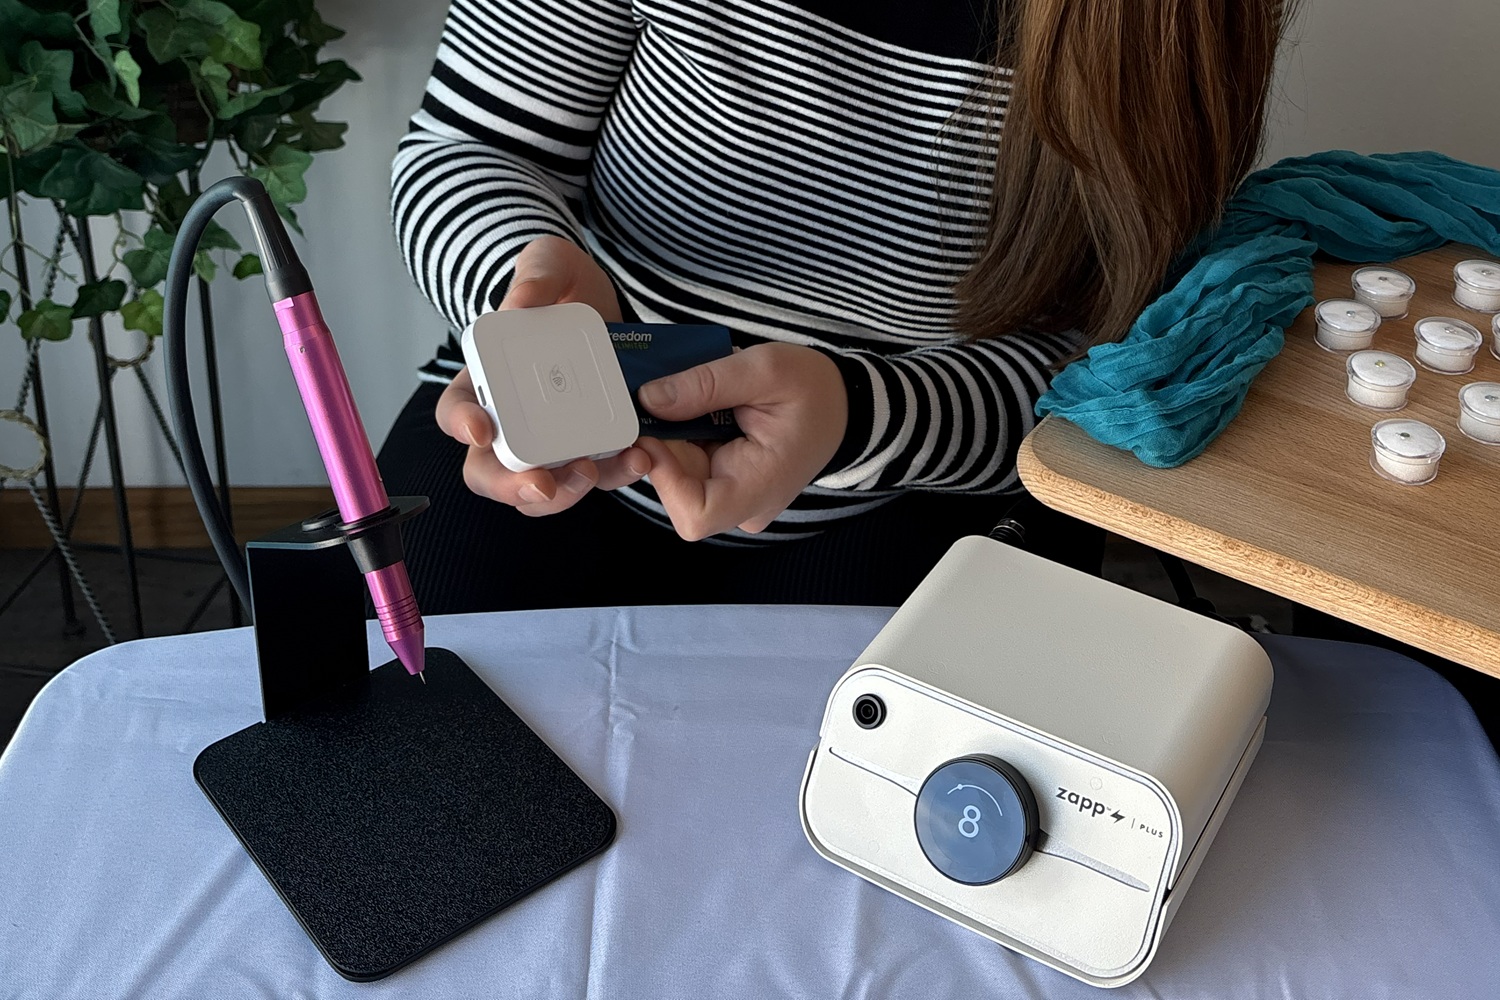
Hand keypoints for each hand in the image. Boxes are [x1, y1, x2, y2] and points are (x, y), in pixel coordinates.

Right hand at [435, 236, 648, 514]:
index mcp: (484, 380)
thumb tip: (518, 307)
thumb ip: (535, 277)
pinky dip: (614, 474)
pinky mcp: (591, 446)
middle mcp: (510, 421)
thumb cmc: (561, 286)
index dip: (461, 424)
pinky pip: (596, 474)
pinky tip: (637, 458)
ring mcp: (551, 441)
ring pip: (542, 488)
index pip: (456, 410)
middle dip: (511, 486)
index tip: (481, 430)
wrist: (605, 302)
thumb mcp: (549, 264)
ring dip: (565, 492)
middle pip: (490, 472)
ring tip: (592, 472)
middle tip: (541, 483)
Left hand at [634, 343, 847, 539]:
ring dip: (667, 433)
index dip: (664, 477)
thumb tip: (649, 399)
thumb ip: (706, 384)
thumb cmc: (814, 389)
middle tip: (655, 396)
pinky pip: (686, 464)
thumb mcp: (765, 370)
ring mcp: (731, 496)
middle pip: (676, 490)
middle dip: (660, 443)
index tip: (652, 432)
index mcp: (761, 488)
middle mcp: (742, 505)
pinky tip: (688, 403)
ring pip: (675, 474)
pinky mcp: (722, 481)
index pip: (695, 514)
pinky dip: (678, 433)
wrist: (840, 403)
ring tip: (681, 392)